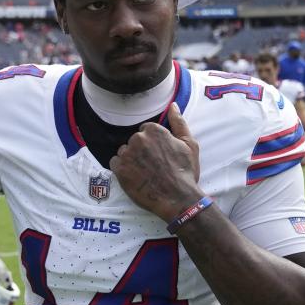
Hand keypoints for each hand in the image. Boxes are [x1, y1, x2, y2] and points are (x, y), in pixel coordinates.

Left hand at [109, 103, 202, 222]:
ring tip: (145, 173)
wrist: (178, 198)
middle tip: (153, 166)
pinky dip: (122, 169)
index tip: (159, 155)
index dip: (153, 144)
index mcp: (154, 130)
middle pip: (134, 141)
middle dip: (141, 151)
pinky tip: (135, 177)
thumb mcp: (189, 144)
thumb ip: (178, 122)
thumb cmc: (186, 172)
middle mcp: (138, 139)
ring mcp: (127, 154)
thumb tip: (173, 105)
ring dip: (131, 160)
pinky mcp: (119, 169)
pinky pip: (115, 163)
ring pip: (124, 152)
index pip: (146, 130)